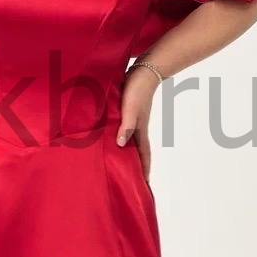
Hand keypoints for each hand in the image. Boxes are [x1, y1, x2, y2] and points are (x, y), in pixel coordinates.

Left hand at [116, 65, 158, 181]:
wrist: (144, 70)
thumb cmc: (137, 90)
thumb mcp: (130, 109)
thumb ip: (126, 126)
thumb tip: (120, 145)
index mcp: (140, 131)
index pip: (144, 156)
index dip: (144, 170)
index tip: (144, 186)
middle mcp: (138, 128)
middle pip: (137, 152)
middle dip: (136, 166)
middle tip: (130, 180)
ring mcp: (133, 120)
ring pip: (129, 141)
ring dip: (126, 153)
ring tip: (119, 164)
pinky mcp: (128, 112)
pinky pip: (124, 130)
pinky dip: (120, 137)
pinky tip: (111, 138)